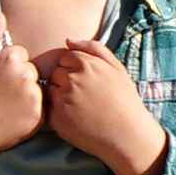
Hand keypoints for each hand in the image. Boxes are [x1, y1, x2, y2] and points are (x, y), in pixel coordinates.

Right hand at [0, 17, 42, 172]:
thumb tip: (1, 15)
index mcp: (9, 58)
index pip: (20, 55)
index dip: (6, 67)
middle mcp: (26, 74)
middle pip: (31, 71)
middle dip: (19, 80)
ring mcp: (35, 96)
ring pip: (38, 89)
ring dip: (26, 96)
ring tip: (4, 106)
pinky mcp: (40, 116)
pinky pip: (42, 109)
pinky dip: (31, 113)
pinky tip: (11, 117)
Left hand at [34, 41, 165, 174]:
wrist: (127, 134)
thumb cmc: (124, 100)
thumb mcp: (117, 69)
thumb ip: (94, 49)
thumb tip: (68, 40)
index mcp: (86, 65)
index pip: (65, 57)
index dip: (75, 68)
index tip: (88, 81)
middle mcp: (71, 79)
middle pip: (56, 72)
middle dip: (66, 81)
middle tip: (85, 95)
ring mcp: (62, 99)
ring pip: (50, 89)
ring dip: (60, 95)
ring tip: (81, 106)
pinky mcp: (55, 118)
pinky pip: (48, 108)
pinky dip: (58, 111)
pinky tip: (75, 117)